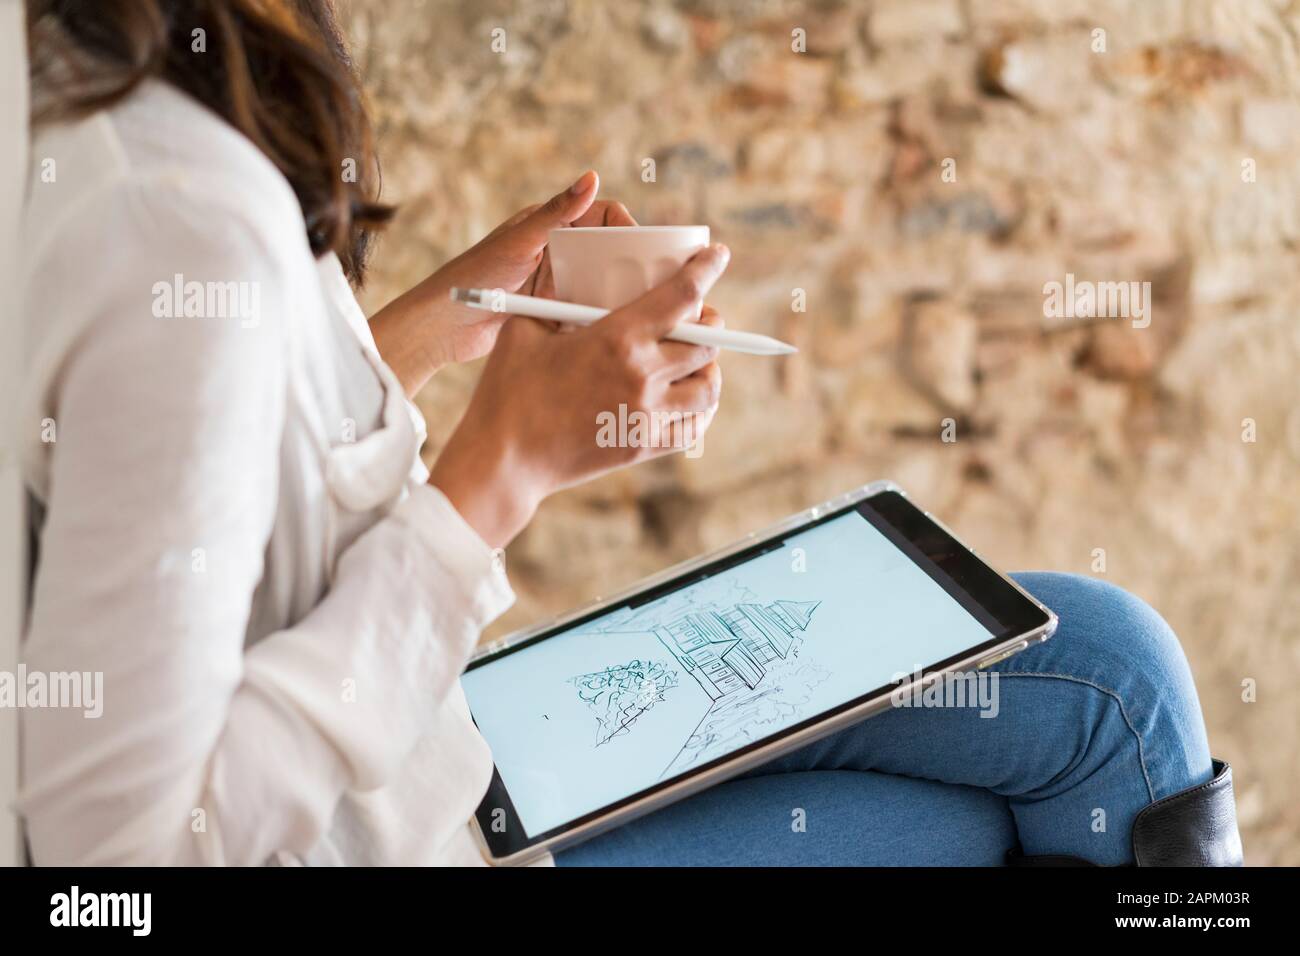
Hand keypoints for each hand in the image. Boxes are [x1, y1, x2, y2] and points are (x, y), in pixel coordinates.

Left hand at [370, 171, 636, 395]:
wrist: (444, 326)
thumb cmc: (474, 275)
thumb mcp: (520, 241)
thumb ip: (557, 212)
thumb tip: (592, 177)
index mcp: (551, 224)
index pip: (606, 218)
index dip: (629, 230)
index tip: (646, 251)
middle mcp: (559, 250)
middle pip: (611, 252)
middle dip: (633, 264)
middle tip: (655, 283)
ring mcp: (558, 282)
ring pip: (604, 282)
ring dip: (621, 292)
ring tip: (642, 308)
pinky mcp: (555, 311)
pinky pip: (590, 309)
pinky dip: (603, 315)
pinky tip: (617, 326)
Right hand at [430, 244, 729, 547]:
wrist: (504, 458)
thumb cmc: (509, 390)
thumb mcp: (526, 327)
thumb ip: (554, 292)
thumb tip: (567, 257)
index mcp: (616, 337)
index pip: (682, 295)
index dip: (706, 270)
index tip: (717, 256)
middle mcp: (642, 375)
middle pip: (706, 341)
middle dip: (708, 322)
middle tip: (698, 316)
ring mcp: (647, 415)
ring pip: (708, 387)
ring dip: (708, 368)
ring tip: (695, 360)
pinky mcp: (644, 446)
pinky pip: (694, 427)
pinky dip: (700, 409)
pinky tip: (687, 398)